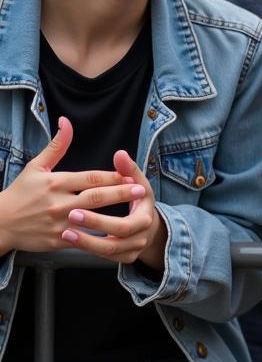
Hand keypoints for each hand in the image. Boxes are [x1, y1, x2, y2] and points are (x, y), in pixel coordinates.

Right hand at [0, 117, 144, 254]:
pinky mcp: (56, 240)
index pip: (90, 178)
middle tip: (140, 190)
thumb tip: (66, 122)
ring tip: (133, 210)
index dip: (112, 176)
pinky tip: (115, 234)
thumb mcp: (36, 166)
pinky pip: (82, 237)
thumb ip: (57, 146)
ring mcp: (58, 222)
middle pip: (95, 197)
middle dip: (120, 193)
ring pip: (91, 219)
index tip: (129, 174)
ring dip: (114, 215)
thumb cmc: (20, 193)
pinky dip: (98, 235)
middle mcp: (59, 202)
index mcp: (56, 183)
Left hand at [61, 149, 166, 268]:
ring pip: (109, 249)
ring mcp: (134, 248)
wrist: (149, 227)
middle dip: (95, 223)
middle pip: (120, 231)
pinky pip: (104, 257)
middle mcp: (142, 233)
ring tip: (65, 232)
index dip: (109, 203)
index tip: (83, 198)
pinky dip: (88, 249)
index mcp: (147, 213)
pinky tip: (72, 241)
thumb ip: (128, 169)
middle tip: (71, 215)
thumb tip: (119, 154)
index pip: (128, 210)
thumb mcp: (139, 183)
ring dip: (87, 241)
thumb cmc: (140, 200)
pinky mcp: (124, 258)